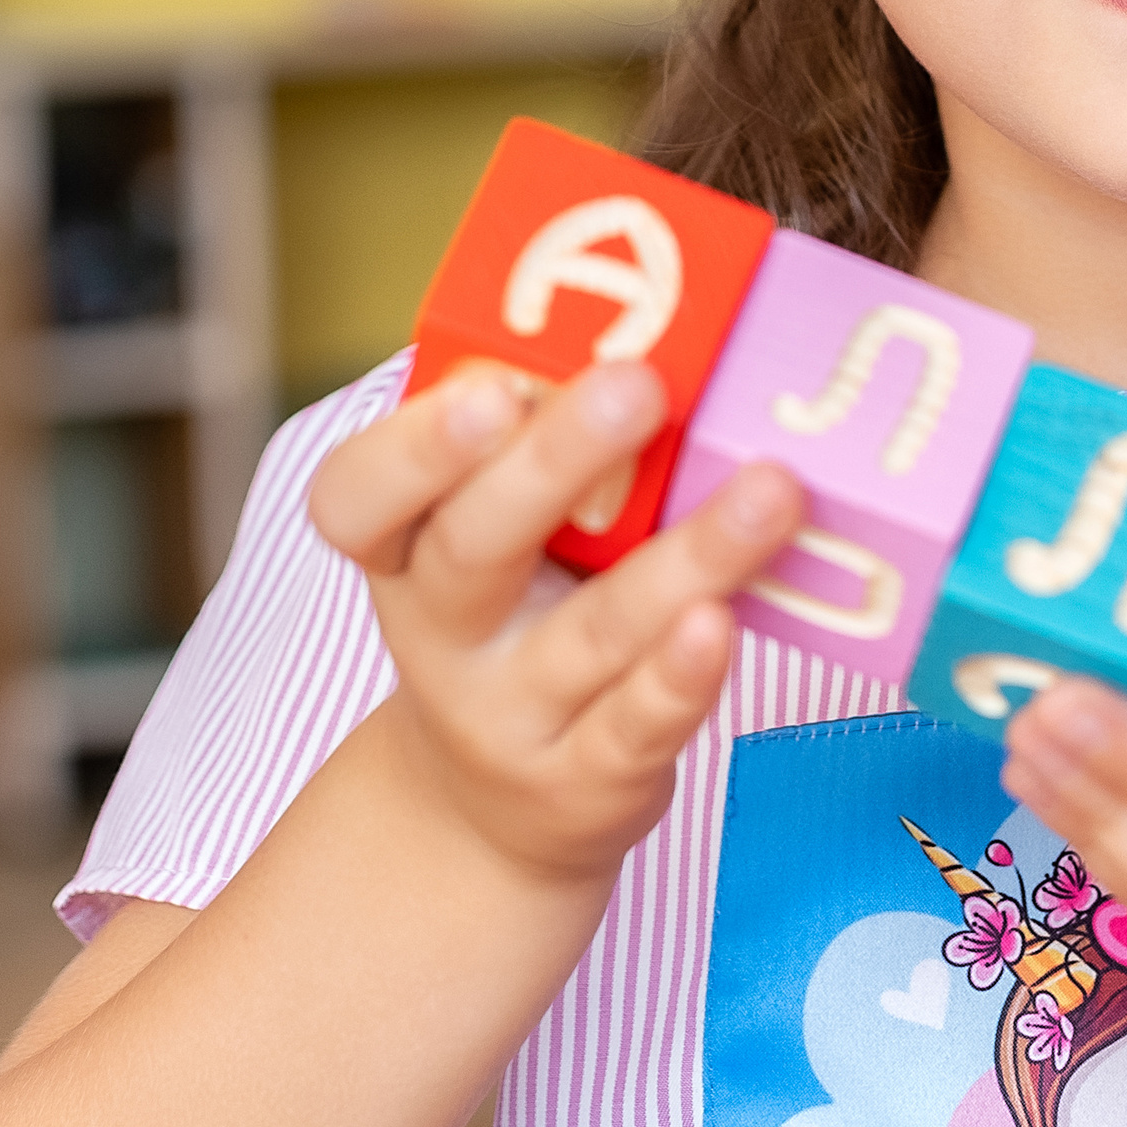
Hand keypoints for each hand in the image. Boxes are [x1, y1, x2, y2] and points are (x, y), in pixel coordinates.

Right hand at [308, 360, 803, 884]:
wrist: (495, 812)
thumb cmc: (524, 617)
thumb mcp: (509, 535)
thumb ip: (555, 444)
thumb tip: (685, 314)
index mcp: (407, 551)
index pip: (356, 498)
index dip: (412, 447)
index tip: (487, 390)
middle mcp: (444, 634)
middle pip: (476, 547)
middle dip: (555, 461)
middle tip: (638, 384)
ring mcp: (512, 715)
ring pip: (592, 632)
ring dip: (688, 556)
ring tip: (769, 490)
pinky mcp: (586, 782)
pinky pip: (634, 727)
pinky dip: (681, 677)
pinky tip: (725, 622)